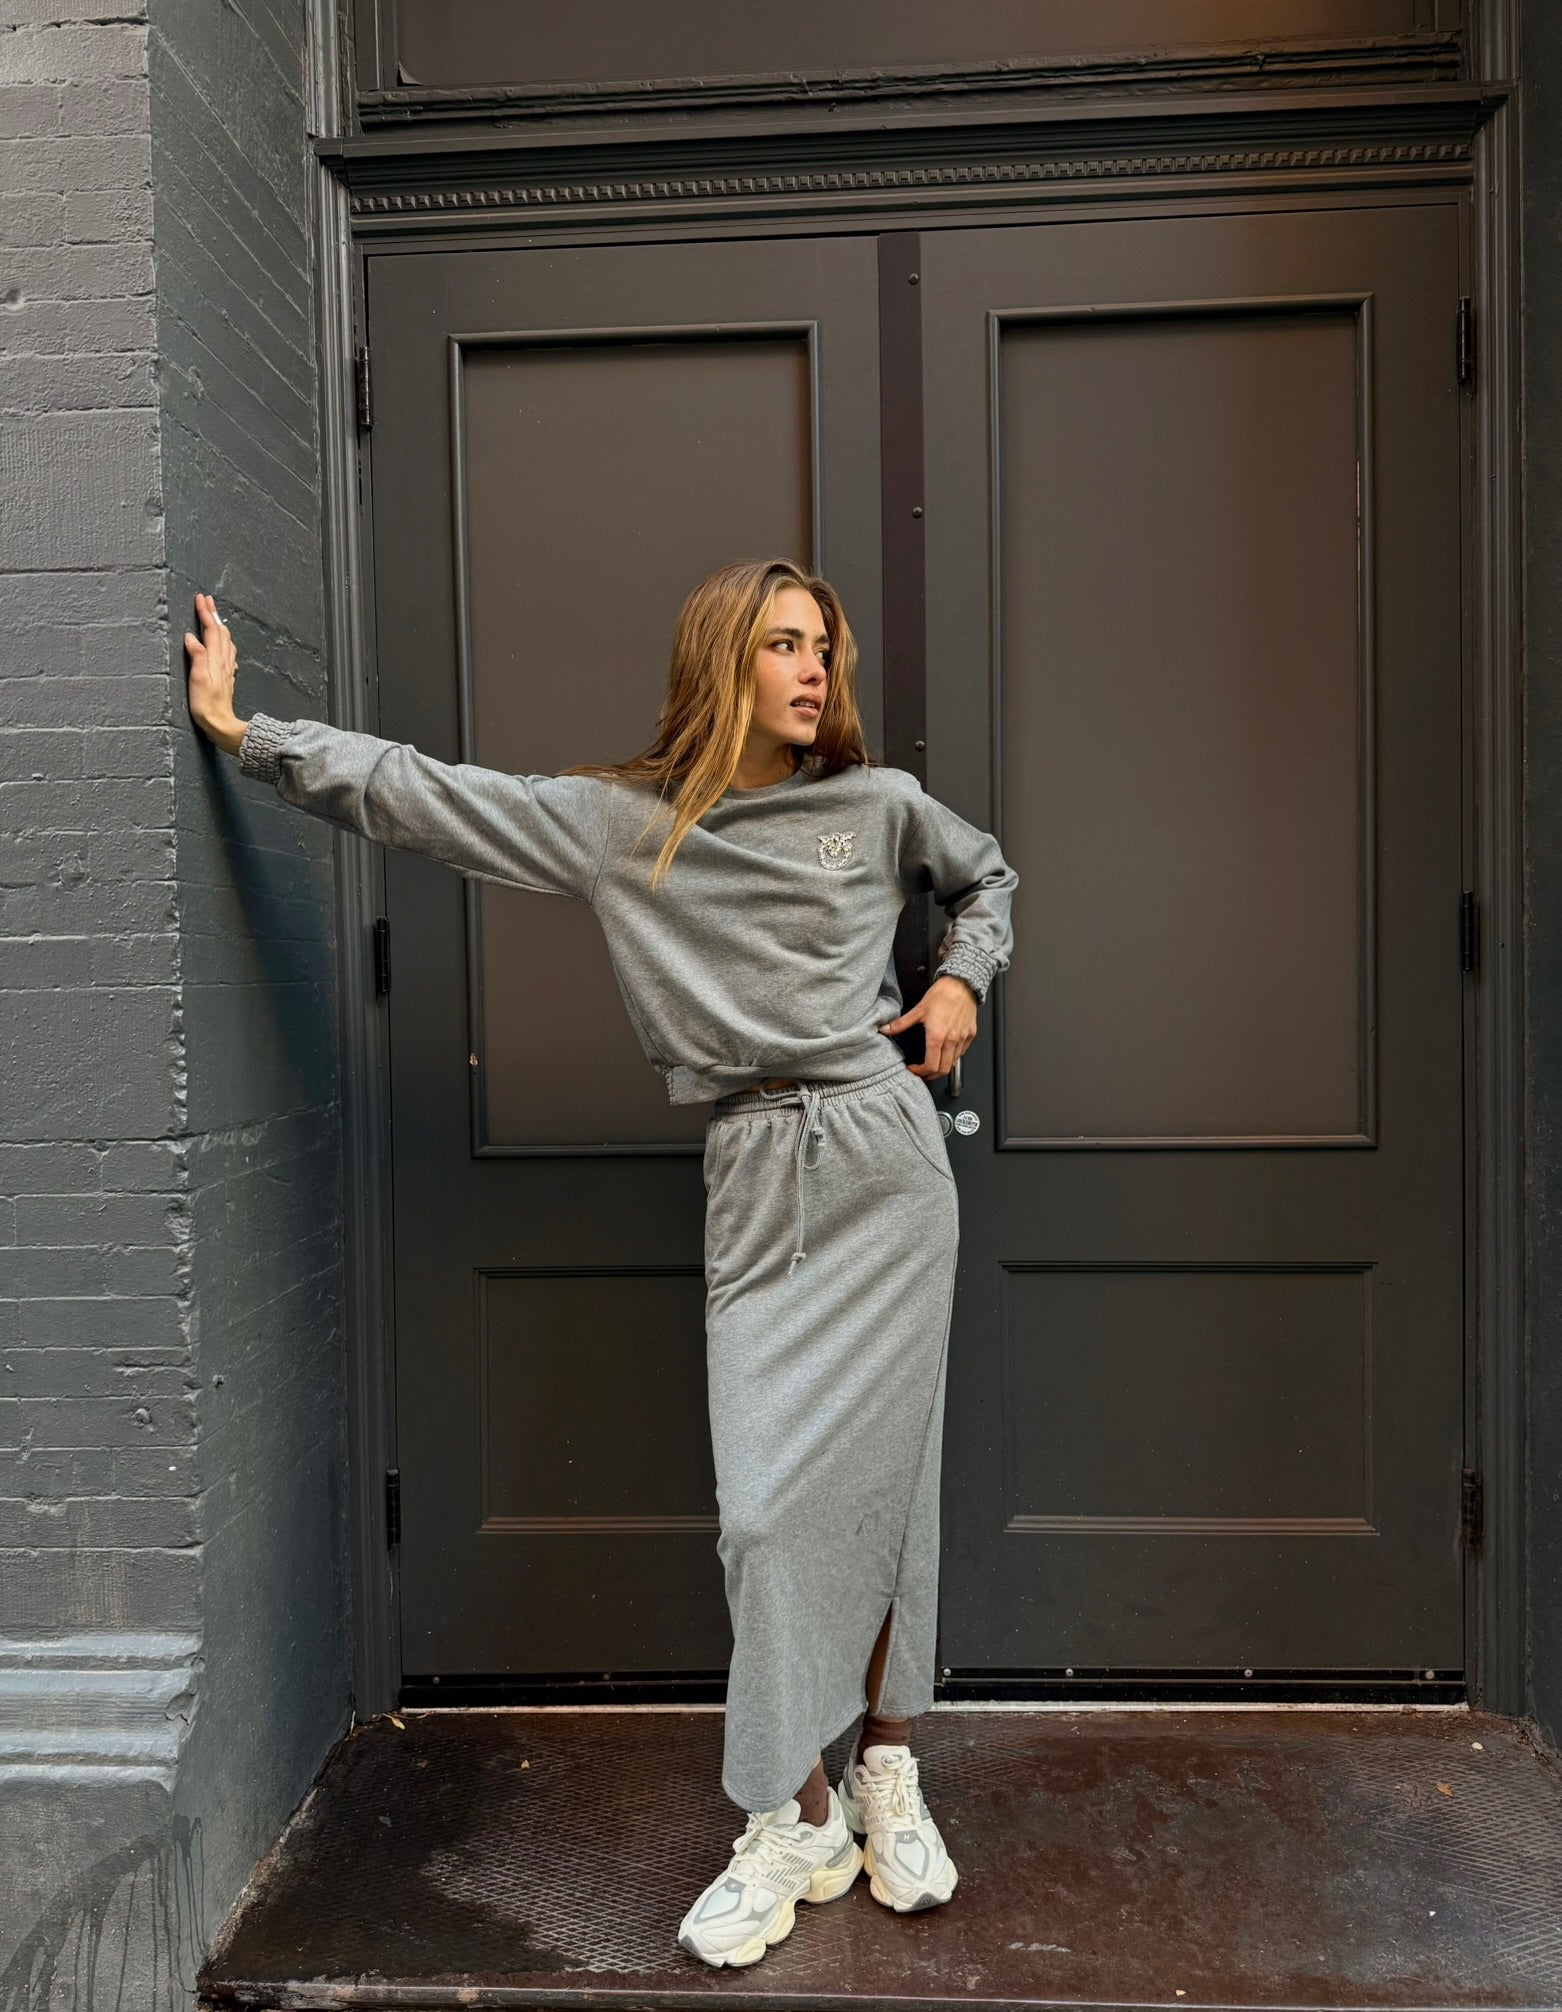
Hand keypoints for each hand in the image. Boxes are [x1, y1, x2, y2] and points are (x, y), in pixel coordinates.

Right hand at [183, 591, 247, 754]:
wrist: (221, 724)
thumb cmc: (207, 705)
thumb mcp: (198, 679)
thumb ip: (197, 656)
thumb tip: (192, 637)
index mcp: (215, 659)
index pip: (211, 630)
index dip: (205, 613)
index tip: (200, 598)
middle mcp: (224, 662)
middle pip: (221, 632)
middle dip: (213, 615)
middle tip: (207, 600)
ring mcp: (227, 669)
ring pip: (226, 641)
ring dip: (219, 626)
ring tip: (214, 617)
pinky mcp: (227, 678)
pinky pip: (228, 653)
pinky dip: (224, 642)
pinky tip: (223, 645)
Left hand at [879, 974, 977, 1080]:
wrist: (962, 983)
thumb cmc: (943, 993)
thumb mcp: (918, 1009)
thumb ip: (901, 1023)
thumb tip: (886, 1029)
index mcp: (937, 1036)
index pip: (931, 1066)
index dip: (921, 1073)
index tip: (914, 1070)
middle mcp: (952, 1040)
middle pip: (943, 1070)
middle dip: (931, 1075)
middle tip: (922, 1072)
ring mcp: (963, 1038)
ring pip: (953, 1063)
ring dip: (942, 1067)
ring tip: (932, 1064)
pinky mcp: (970, 1034)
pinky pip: (962, 1052)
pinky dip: (953, 1057)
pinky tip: (945, 1052)